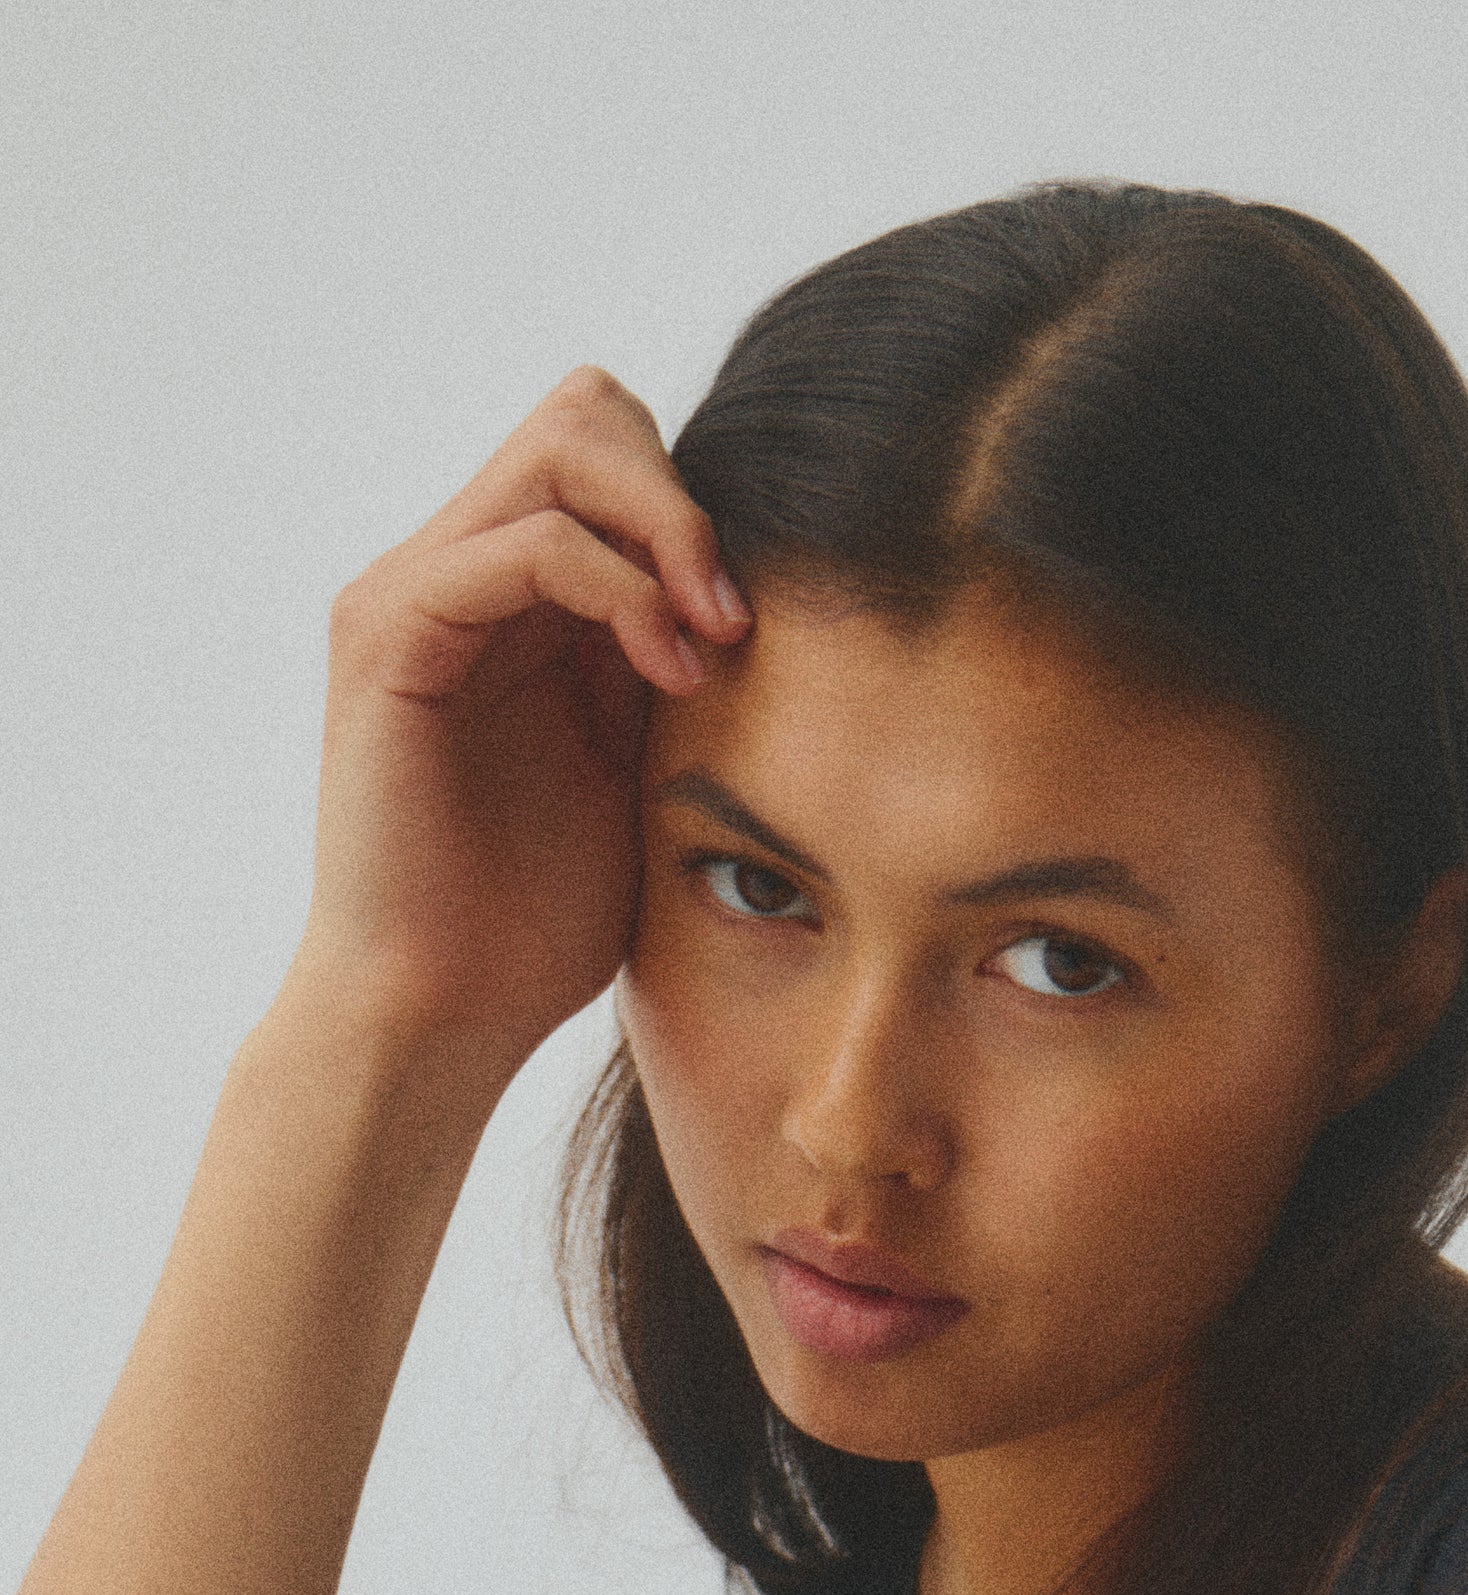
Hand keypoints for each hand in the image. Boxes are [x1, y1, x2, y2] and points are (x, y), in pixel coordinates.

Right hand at [284, 364, 747, 1090]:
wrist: (444, 1013)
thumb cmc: (540, 925)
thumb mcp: (649, 774)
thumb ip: (683, 676)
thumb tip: (782, 613)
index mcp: (522, 596)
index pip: (618, 454)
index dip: (703, 513)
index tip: (762, 625)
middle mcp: (461, 567)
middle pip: (589, 413)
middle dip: (686, 497)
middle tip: (738, 618)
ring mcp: (418, 590)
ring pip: (562, 449)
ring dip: (667, 532)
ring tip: (714, 648)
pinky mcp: (390, 632)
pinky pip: (522, 544)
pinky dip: (617, 586)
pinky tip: (670, 672)